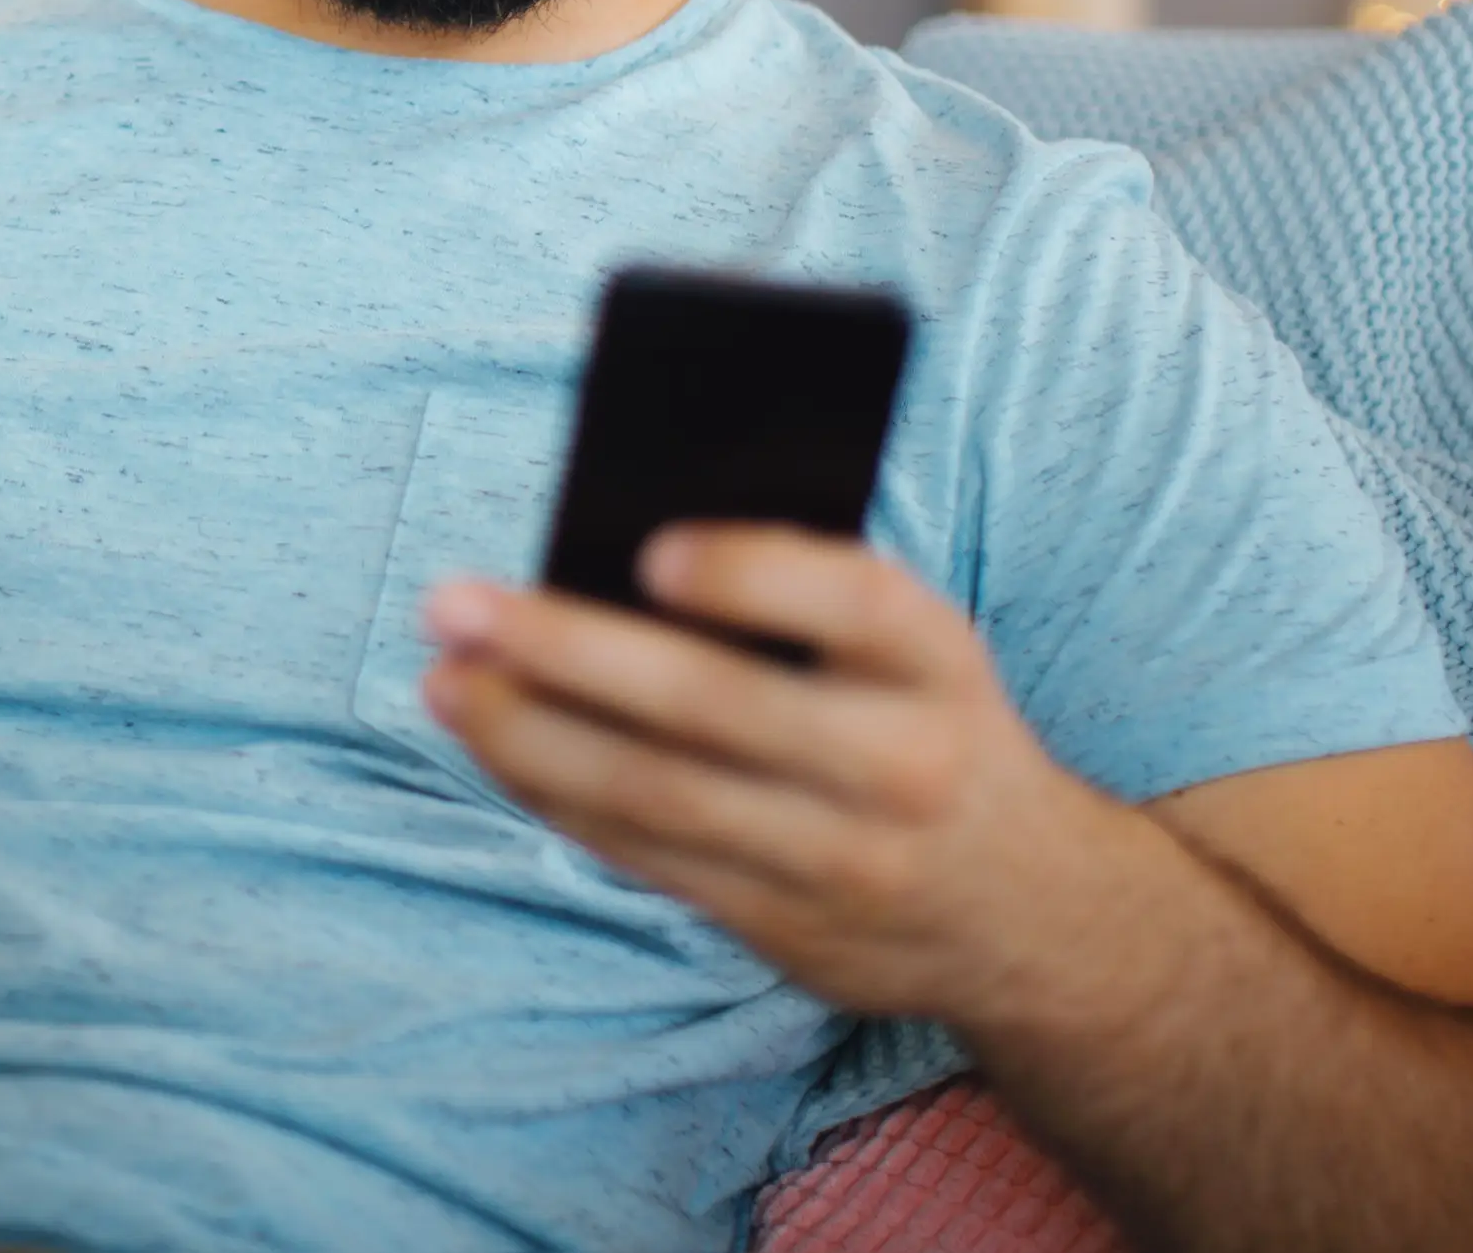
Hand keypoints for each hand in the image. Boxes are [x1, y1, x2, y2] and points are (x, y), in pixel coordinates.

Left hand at [420, 525, 1144, 1024]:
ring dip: (528, 736)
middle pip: (714, 708)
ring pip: (658, 797)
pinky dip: (557, 796)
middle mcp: (901, 766)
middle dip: (565, 651)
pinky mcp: (786, 932)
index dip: (753, 574)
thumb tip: (611, 541)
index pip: (853, 604)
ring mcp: (843, 862)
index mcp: (938, 662)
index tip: (646, 548)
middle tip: (452, 604)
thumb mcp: (914, 648)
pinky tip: (495, 744)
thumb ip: (800, 593)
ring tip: (442, 681)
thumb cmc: (927, 721)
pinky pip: (649, 857)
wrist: (1030, 914)